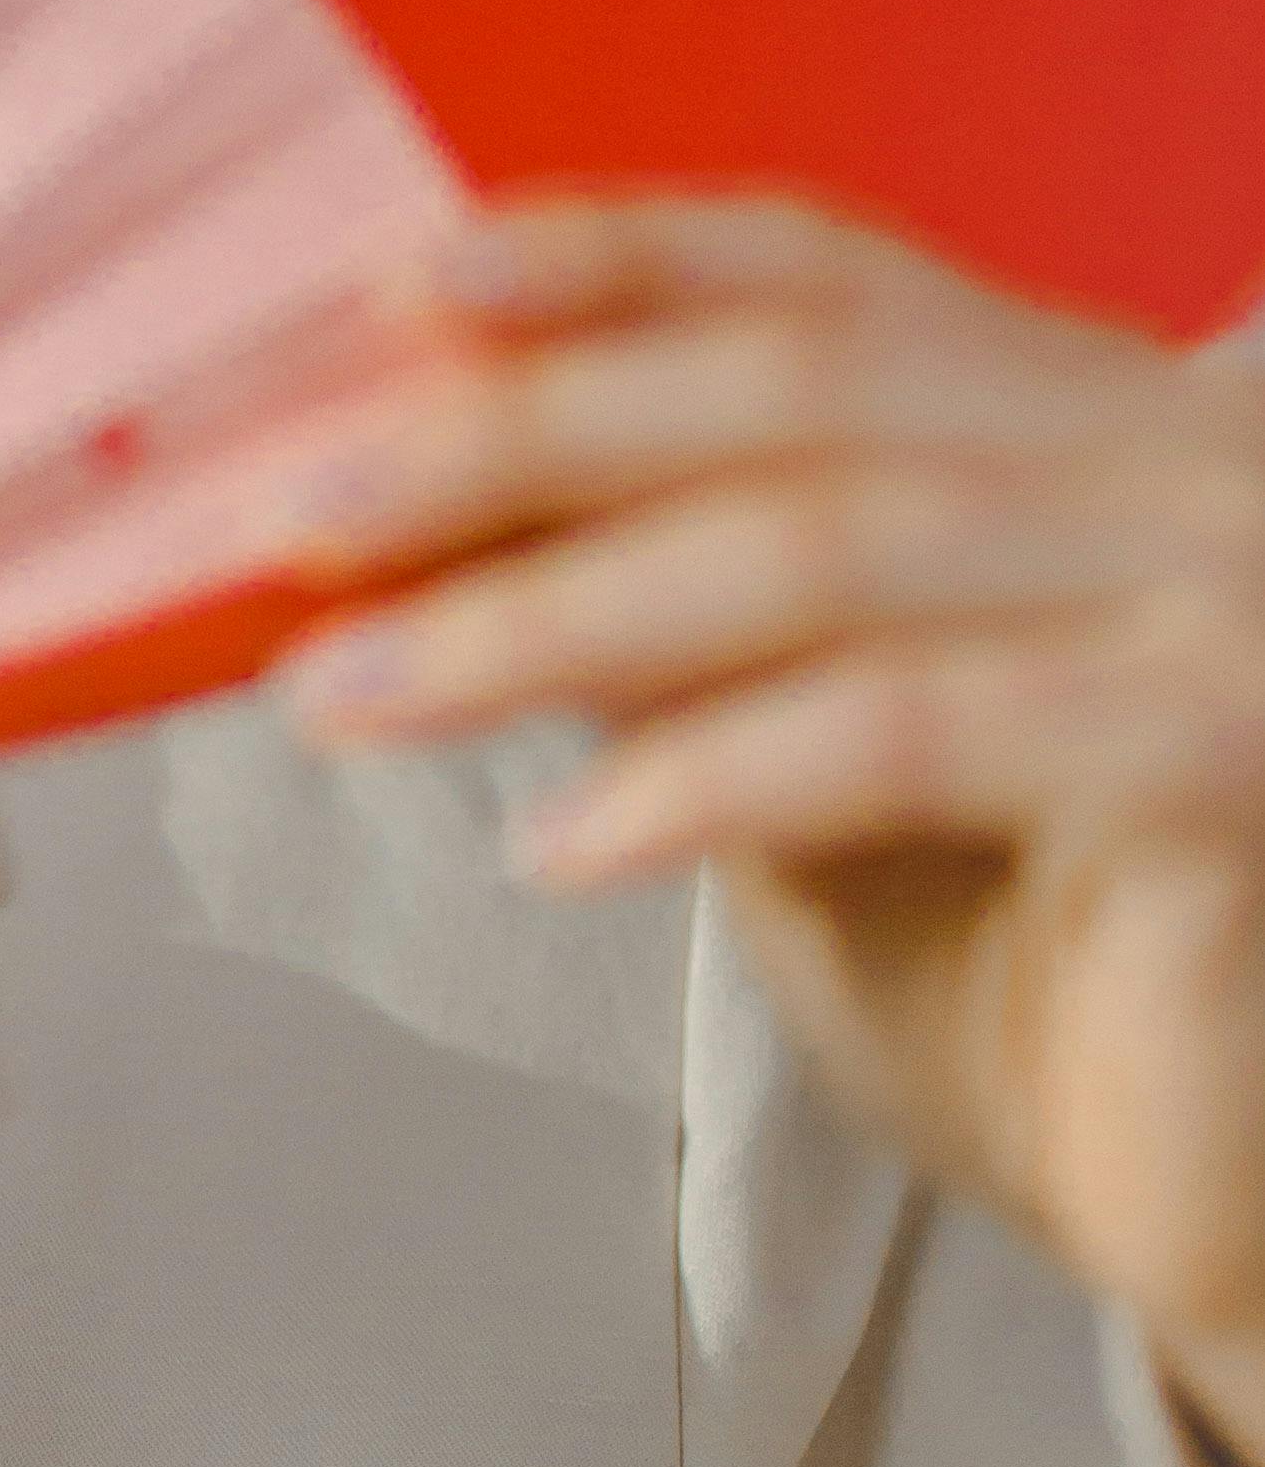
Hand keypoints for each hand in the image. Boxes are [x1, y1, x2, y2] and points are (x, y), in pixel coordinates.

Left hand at [266, 196, 1264, 1466]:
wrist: (1246, 1207)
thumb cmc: (1047, 984)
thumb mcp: (828, 759)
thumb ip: (689, 624)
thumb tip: (419, 521)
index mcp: (1085, 422)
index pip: (824, 274)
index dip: (606, 259)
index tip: (396, 284)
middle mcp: (1175, 469)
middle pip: (792, 389)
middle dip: (516, 439)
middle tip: (296, 513)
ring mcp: (1222, 603)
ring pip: (824, 548)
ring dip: (547, 618)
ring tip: (351, 694)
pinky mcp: (1226, 761)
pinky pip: (914, 731)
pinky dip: (708, 778)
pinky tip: (561, 845)